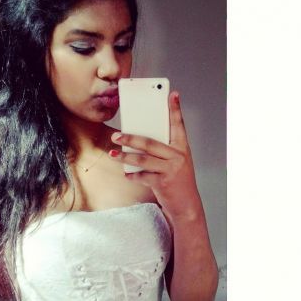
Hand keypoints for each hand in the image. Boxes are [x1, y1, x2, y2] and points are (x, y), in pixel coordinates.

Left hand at [108, 91, 202, 220]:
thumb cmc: (178, 180)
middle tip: (116, 135)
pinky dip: (132, 175)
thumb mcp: (175, 162)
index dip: (175, 109)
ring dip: (125, 156)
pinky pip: (143, 176)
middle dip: (130, 138)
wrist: (187, 205)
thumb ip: (163, 151)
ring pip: (143, 159)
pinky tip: (126, 174)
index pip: (178, 125)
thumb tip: (138, 140)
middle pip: (150, 143)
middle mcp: (178, 156)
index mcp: (182, 148)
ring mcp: (171, 169)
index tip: (172, 94)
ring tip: (113, 153)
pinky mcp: (163, 183)